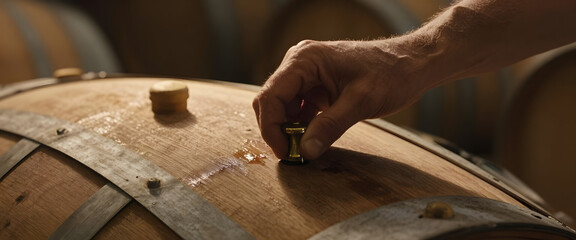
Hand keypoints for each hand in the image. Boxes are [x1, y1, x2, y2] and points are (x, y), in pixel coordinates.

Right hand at [253, 39, 427, 159]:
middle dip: (277, 130)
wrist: (411, 64)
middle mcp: (299, 63)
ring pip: (282, 106)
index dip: (271, 128)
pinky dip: (300, 125)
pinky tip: (312, 138)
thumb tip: (305, 152)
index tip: (284, 153)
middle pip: (271, 101)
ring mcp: (306, 73)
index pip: (271, 96)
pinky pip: (298, 107)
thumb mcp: (360, 102)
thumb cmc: (390, 74)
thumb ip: (330, 126)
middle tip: (292, 155)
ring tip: (304, 149)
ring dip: (288, 129)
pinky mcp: (315, 84)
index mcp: (304, 60)